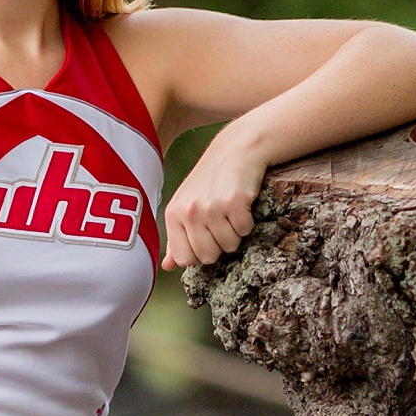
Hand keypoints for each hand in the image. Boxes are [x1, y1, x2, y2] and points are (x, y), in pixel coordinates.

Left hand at [162, 123, 269, 269]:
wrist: (236, 149)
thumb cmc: (210, 179)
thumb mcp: (186, 204)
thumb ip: (176, 237)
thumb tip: (167, 266)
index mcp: (173, 214)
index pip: (183, 259)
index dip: (198, 252)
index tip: (204, 235)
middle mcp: (190, 211)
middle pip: (207, 257)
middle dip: (218, 245)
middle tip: (220, 221)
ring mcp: (212, 207)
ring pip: (229, 246)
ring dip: (234, 233)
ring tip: (230, 210)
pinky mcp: (235, 202)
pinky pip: (245, 231)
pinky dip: (247, 221)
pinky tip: (241, 204)